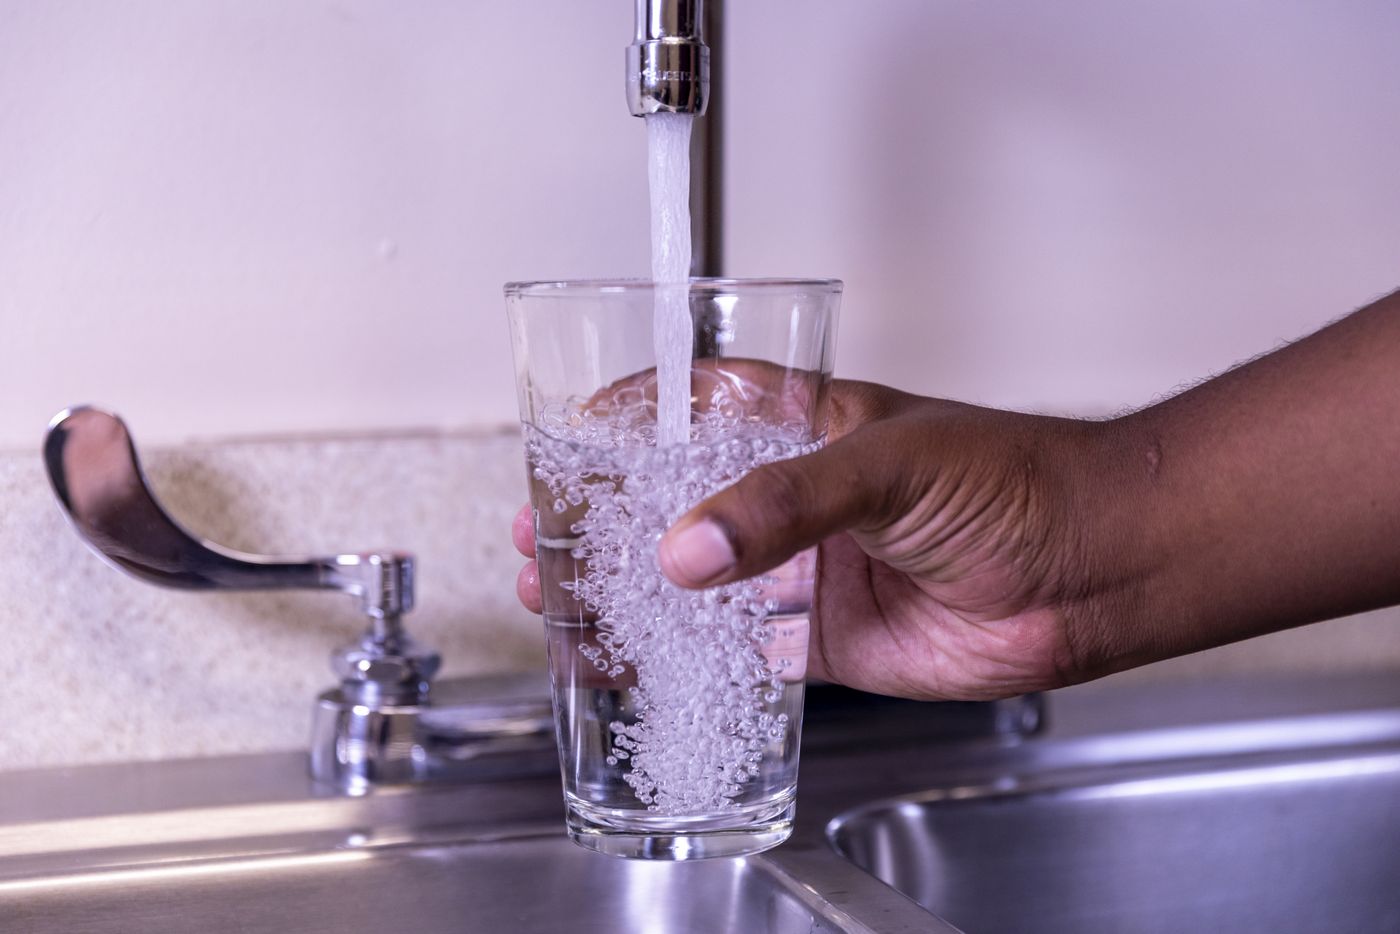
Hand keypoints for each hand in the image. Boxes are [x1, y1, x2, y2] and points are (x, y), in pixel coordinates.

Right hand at [516, 380, 1118, 701]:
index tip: (570, 432)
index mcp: (811, 423)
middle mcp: (799, 495)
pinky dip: (681, 655)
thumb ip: (786, 505)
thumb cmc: (1017, 480)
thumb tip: (691, 549)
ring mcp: (808, 567)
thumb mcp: (886, 463)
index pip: (700, 407)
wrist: (1087, 573)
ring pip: (695, 578)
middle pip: (679, 500)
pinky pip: (736, 648)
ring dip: (627, 585)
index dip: (632, 417)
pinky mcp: (825, 637)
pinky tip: (631, 655)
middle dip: (606, 513)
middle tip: (543, 528)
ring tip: (558, 590)